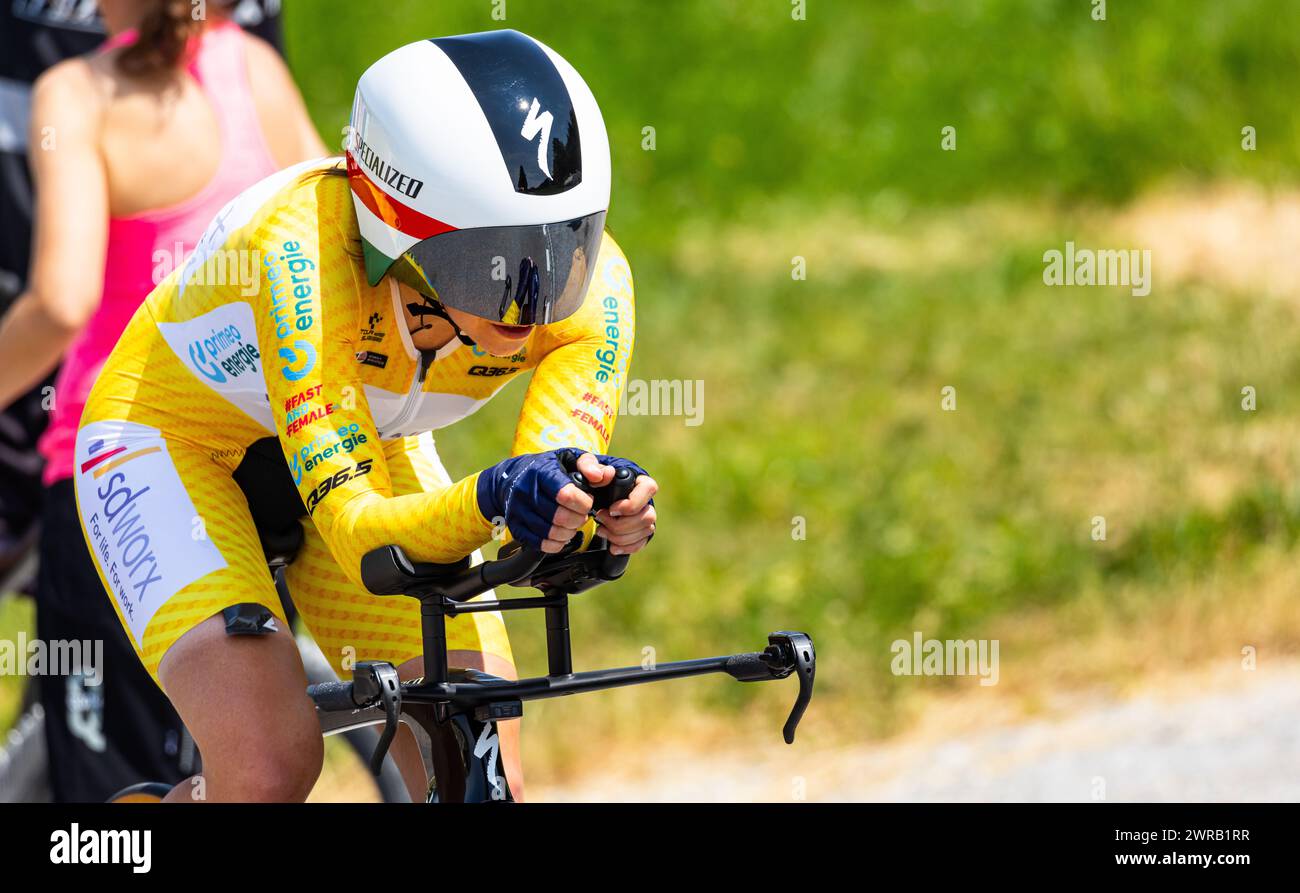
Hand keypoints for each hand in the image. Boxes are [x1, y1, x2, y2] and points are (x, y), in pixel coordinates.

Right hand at [477, 450, 655, 554]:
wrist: (508, 479)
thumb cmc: (549, 467)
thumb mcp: (570, 457)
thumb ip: (590, 463)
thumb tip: (606, 474)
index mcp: (545, 471)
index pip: (566, 493)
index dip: (579, 503)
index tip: (585, 506)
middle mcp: (528, 490)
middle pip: (561, 517)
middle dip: (575, 519)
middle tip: (580, 515)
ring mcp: (518, 510)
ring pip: (549, 533)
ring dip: (565, 533)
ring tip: (569, 525)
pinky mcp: (514, 527)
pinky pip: (538, 543)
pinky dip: (552, 542)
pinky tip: (557, 534)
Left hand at [568, 452, 657, 555]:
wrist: (589, 494)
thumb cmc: (591, 477)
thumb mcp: (585, 466)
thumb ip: (589, 465)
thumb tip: (601, 475)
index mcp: (638, 479)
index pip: (649, 488)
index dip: (631, 503)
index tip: (611, 509)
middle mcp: (646, 498)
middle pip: (648, 516)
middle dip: (621, 524)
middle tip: (601, 520)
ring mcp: (645, 515)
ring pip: (645, 531)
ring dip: (620, 536)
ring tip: (601, 530)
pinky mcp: (641, 531)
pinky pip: (641, 543)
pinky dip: (626, 547)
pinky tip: (612, 545)